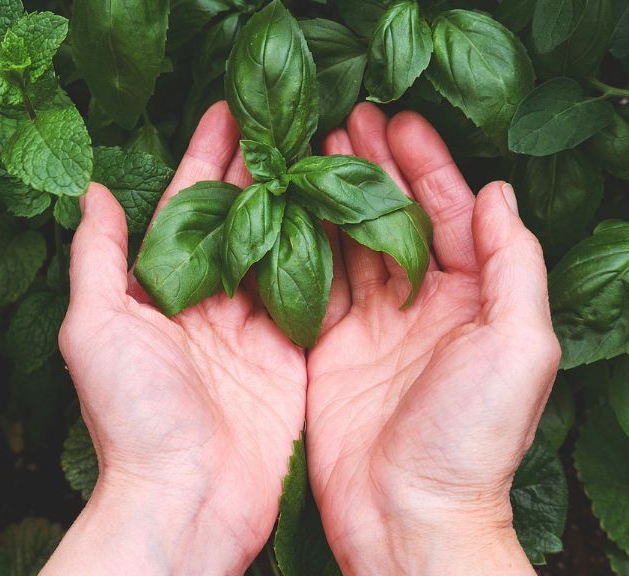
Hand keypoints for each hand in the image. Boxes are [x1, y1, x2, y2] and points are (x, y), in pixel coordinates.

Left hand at [42, 102, 306, 574]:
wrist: (185, 497)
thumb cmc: (130, 416)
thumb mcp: (95, 327)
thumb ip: (98, 258)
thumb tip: (90, 191)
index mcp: (161, 290)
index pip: (186, 207)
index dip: (206, 158)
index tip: (229, 111)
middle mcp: (208, 303)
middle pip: (239, 220)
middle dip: (260, 168)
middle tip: (289, 117)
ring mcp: (253, 330)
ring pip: (282, 249)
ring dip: (300, 201)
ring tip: (324, 150)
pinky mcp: (291, 359)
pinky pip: (315, 297)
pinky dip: (331, 256)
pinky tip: (347, 214)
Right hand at [306, 104, 560, 574]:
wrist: (407, 513)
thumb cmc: (471, 437)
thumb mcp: (519, 347)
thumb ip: (512, 267)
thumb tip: (495, 195)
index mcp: (473, 300)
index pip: (450, 215)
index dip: (426, 166)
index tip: (395, 123)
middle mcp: (421, 306)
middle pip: (396, 220)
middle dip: (374, 168)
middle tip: (344, 121)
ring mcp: (371, 328)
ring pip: (351, 244)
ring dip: (334, 196)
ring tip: (311, 151)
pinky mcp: (327, 350)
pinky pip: (313, 284)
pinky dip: (300, 244)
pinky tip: (284, 209)